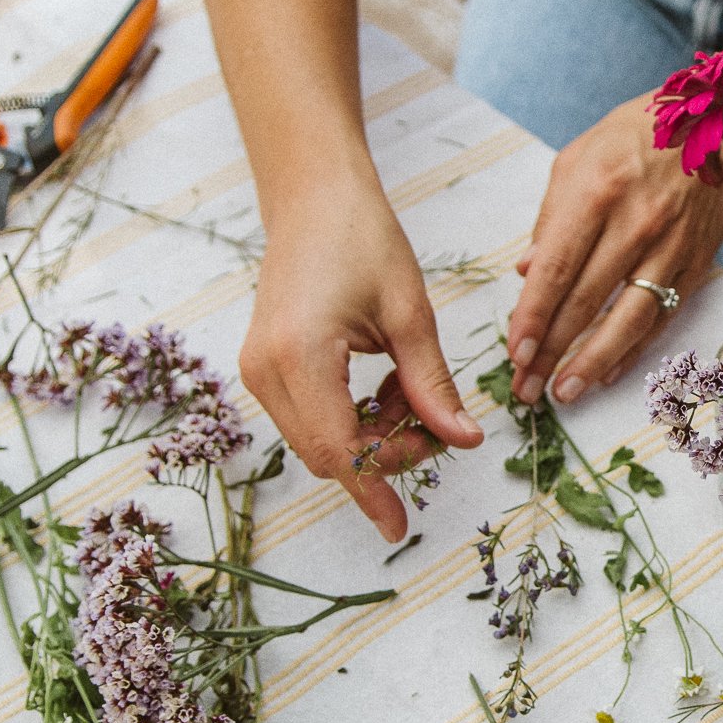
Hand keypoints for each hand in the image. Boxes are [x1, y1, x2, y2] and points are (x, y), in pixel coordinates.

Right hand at [239, 177, 482, 541]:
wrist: (313, 196)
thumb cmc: (363, 240)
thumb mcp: (412, 314)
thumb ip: (432, 385)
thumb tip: (464, 440)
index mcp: (300, 356)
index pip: (338, 450)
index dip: (373, 490)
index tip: (400, 526)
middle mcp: (265, 370)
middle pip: (327, 454)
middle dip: (386, 455)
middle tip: (438, 428)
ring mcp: (258, 370)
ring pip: (319, 440)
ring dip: (373, 435)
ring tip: (413, 392)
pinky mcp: (265, 366)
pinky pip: (311, 416)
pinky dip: (355, 417)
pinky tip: (388, 385)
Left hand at [508, 95, 722, 406]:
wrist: (715, 123)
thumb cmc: (635, 135)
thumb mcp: (578, 159)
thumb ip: (549, 219)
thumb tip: (527, 274)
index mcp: (596, 192)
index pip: (556, 270)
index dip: (532, 317)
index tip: (515, 352)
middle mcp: (635, 223)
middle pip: (585, 302)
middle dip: (551, 352)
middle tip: (525, 388)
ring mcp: (671, 247)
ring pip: (628, 321)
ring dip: (592, 364)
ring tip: (563, 394)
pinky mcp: (696, 263)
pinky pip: (662, 317)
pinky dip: (634, 350)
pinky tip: (609, 373)